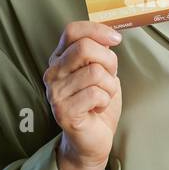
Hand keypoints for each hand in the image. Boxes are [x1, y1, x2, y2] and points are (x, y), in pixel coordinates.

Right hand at [43, 20, 123, 168]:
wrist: (93, 139)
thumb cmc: (97, 103)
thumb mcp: (102, 71)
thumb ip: (100, 52)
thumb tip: (110, 35)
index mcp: (59, 59)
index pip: (72, 31)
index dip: (97, 30)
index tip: (116, 39)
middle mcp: (52, 73)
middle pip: (84, 48)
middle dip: (109, 61)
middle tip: (111, 76)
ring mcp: (55, 92)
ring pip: (94, 72)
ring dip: (109, 85)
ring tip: (104, 96)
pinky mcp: (63, 111)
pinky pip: (95, 93)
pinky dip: (105, 100)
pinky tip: (98, 108)